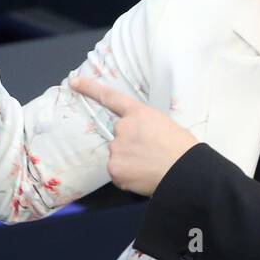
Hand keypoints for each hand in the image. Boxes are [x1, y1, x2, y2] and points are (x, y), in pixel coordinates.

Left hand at [67, 76, 198, 195]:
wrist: (186, 171)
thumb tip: (139, 140)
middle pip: (119, 136)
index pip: (110, 97)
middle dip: (130, 145)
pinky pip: (118, 173)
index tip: (73, 82)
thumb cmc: (183, 149)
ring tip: (151, 167)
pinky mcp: (114, 168)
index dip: (90, 88)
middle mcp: (123, 127)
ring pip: (118, 155)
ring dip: (130, 162)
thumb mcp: (165, 126)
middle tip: (151, 155)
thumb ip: (145, 127)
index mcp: (139, 113)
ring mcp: (116, 148)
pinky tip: (144, 177)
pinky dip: (128, 177)